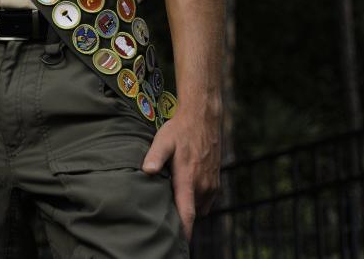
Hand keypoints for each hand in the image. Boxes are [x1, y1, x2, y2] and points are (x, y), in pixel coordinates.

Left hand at [140, 114, 220, 241]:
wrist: (203, 118)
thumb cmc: (179, 130)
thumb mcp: (163, 140)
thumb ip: (155, 156)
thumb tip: (147, 170)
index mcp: (188, 179)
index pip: (187, 213)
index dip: (183, 231)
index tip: (177, 244)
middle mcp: (203, 185)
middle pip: (191, 213)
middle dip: (180, 221)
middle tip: (164, 223)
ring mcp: (211, 185)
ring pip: (199, 208)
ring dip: (188, 209)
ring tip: (172, 205)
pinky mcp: (216, 181)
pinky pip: (206, 201)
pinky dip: (196, 202)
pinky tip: (184, 193)